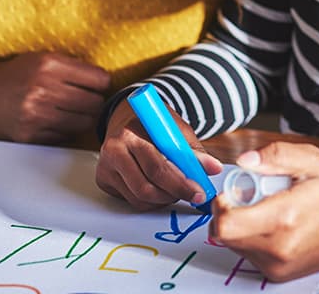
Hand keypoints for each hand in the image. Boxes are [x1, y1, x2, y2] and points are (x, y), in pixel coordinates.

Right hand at [0, 51, 111, 143]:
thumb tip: (105, 82)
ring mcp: (37, 114)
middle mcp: (44, 88)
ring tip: (72, 110)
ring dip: (83, 117)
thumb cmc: (13, 75)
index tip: (95, 85)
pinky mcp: (31, 134)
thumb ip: (71, 67)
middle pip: (95, 103)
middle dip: (94, 101)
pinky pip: (66, 135)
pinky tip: (55, 120)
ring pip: (85, 122)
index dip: (100, 83)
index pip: (99, 79)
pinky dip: (66, 129)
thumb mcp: (41, 59)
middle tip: (85, 100)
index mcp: (49, 64)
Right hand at [96, 98, 222, 209]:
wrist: (127, 118)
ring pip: (140, 198)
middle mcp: (113, 151)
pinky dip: (151, 200)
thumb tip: (214, 168)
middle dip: (175, 194)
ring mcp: (106, 167)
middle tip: (194, 194)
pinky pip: (132, 200)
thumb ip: (193, 151)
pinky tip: (160, 189)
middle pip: (146, 187)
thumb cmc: (153, 125)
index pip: (157, 166)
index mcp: (130, 134)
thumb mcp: (175, 130)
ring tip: (177, 188)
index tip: (199, 191)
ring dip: (164, 199)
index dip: (180, 182)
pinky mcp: (104, 180)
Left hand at [209, 143, 318, 281]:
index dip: (221, 204)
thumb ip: (274, 155)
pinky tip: (273, 224)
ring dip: (240, 225)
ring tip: (267, 209)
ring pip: (234, 245)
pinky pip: (248, 254)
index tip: (233, 192)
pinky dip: (251, 238)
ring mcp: (278, 264)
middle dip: (229, 212)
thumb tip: (245, 160)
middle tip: (251, 197)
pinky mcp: (278, 273)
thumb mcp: (309, 159)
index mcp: (284, 217)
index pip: (227, 224)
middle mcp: (279, 247)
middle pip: (224, 235)